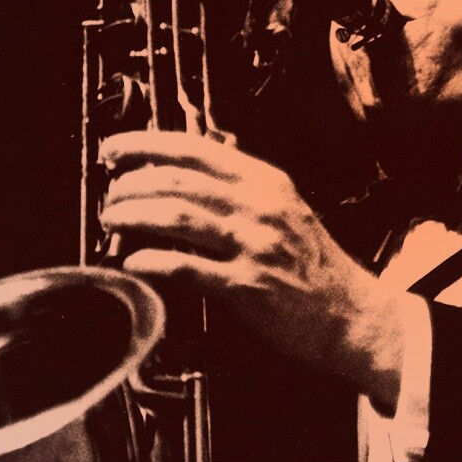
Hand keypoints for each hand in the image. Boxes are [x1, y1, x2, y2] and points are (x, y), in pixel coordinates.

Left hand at [98, 130, 405, 408]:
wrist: (353, 316)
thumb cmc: (317, 268)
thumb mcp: (287, 211)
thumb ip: (244, 191)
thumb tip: (187, 178)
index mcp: (268, 183)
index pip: (196, 149)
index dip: (147, 145)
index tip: (116, 148)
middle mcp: (260, 207)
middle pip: (178, 181)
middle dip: (131, 184)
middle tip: (109, 194)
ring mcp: (253, 246)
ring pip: (177, 216)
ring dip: (133, 216)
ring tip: (112, 219)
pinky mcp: (246, 286)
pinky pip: (186, 267)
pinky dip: (152, 261)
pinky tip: (132, 262)